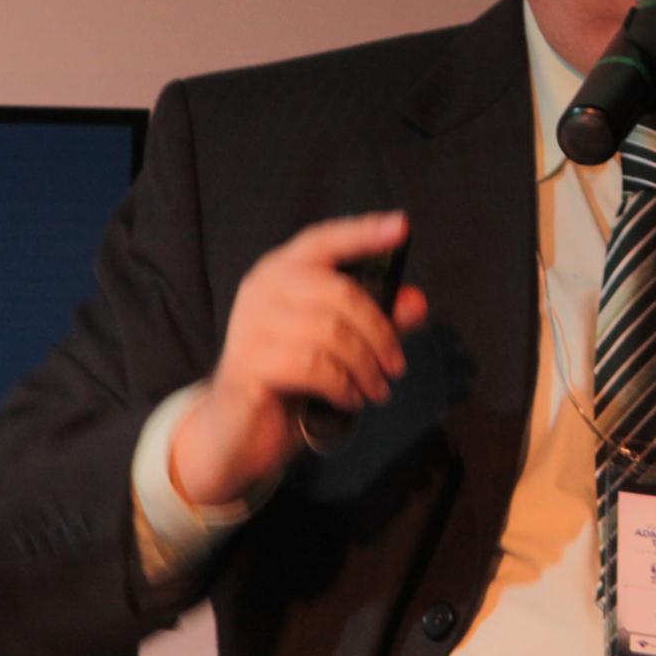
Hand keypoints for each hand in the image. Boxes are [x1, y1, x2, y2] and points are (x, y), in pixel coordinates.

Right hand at [170, 211, 428, 505]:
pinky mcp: (247, 363)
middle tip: (396, 366)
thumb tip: (416, 303)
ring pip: (330, 333)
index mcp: (282, 271)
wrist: (239, 429)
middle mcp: (262, 289)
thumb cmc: (292, 378)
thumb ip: (376, 319)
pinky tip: (350, 398)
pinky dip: (342, 385)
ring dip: (365, 366)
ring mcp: (249, 325)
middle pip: (340, 293)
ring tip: (376, 389)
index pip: (325, 240)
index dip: (364, 232)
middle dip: (379, 332)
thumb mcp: (340, 345)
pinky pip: (312, 366)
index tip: (401, 226)